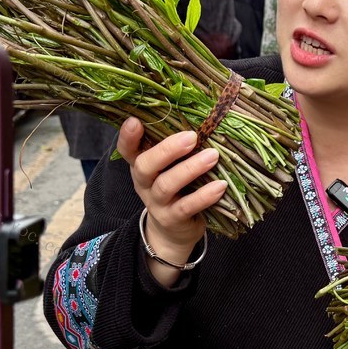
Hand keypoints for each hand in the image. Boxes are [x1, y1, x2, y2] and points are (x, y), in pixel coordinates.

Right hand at [117, 117, 226, 275]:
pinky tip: (220, 185)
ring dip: (190, 169)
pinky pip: (186, 207)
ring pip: (166, 185)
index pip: (127, 149)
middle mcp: (144, 183)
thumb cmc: (178, 188)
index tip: (135, 121)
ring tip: (213, 156)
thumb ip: (179, 147)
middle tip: (192, 136)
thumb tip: (206, 117)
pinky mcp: (172, 219)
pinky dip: (204, 196)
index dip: (127, 137)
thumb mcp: (171, 167)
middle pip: (145, 165)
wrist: (174, 231)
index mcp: (142, 165)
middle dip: (167, 150)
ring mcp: (156, 203)